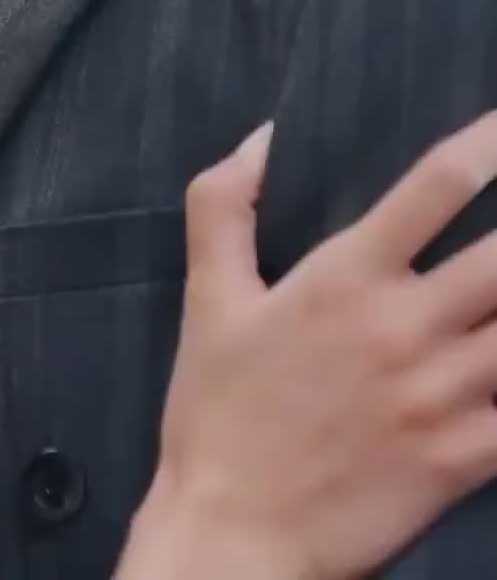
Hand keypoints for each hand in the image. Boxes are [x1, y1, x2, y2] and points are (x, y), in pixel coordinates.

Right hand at [120, 114, 496, 579]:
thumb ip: (224, 205)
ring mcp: (441, 397)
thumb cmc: (218, 413)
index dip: (489, 143)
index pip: (438, 184)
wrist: (233, 538)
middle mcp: (405, 327)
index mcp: (346, 277)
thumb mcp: (208, 297)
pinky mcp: (463, 460)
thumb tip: (265, 138)